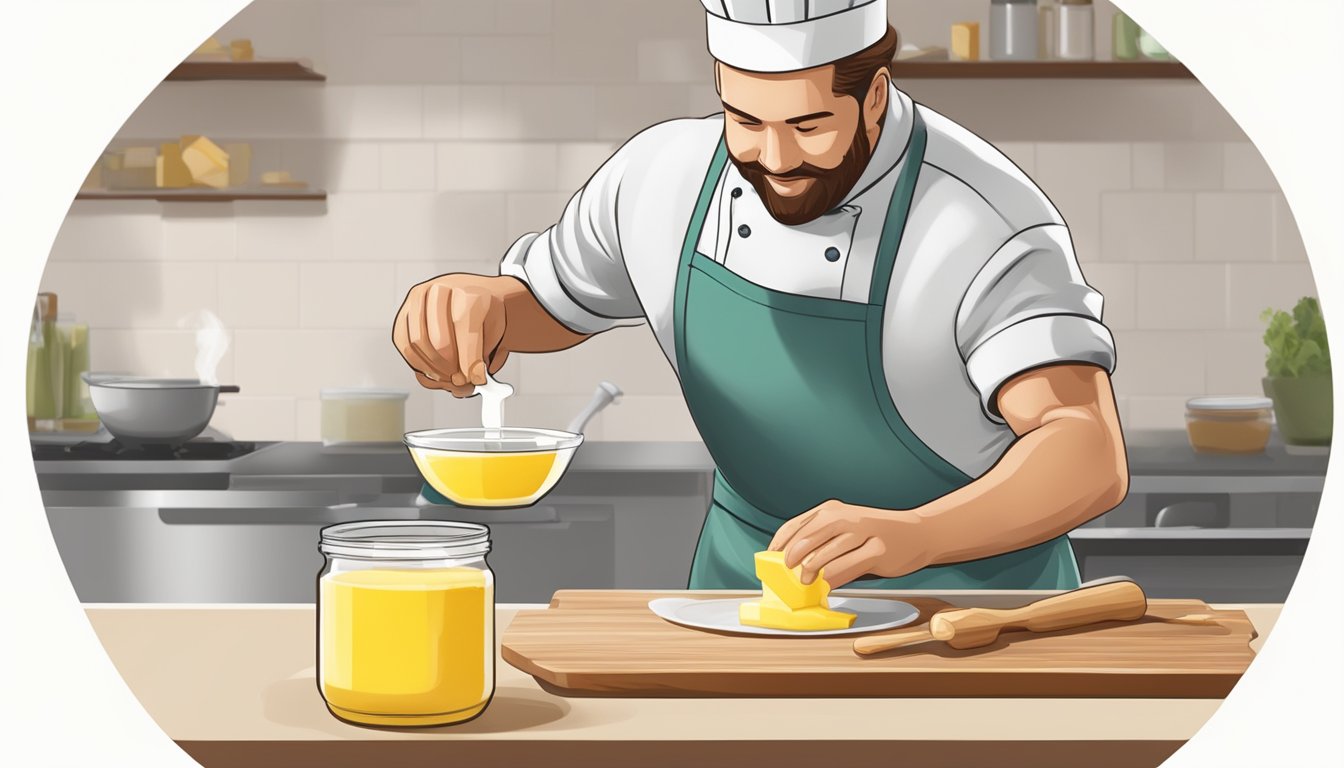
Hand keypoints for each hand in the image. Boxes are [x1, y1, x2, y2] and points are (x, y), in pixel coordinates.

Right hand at [393, 274, 509, 397]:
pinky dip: (419, 362)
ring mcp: (419, 301)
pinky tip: (435, 369)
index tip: (476, 377)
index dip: (469, 360)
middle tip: (461, 379)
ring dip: (434, 368)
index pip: (465, 332)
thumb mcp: (496, 331)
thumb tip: (469, 379)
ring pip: (418, 344)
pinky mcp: (404, 313)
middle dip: (451, 368)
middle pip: (438, 341)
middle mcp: (440, 291)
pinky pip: (404, 344)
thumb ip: (484, 354)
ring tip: (449, 375)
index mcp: (468, 293)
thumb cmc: (485, 315)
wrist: (476, 298)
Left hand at [767, 500, 932, 587]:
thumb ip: (822, 540)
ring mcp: (863, 533)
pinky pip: (847, 567)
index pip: (796, 525)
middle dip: (792, 558)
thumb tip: (792, 563)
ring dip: (811, 571)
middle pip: (808, 537)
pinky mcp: (877, 550)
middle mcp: (846, 518)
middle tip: (786, 572)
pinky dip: (832, 579)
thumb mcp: (846, 528)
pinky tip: (827, 587)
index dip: (779, 544)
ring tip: (806, 582)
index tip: (770, 559)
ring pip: (826, 554)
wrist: (917, 533)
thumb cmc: (876, 534)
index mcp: (832, 510)